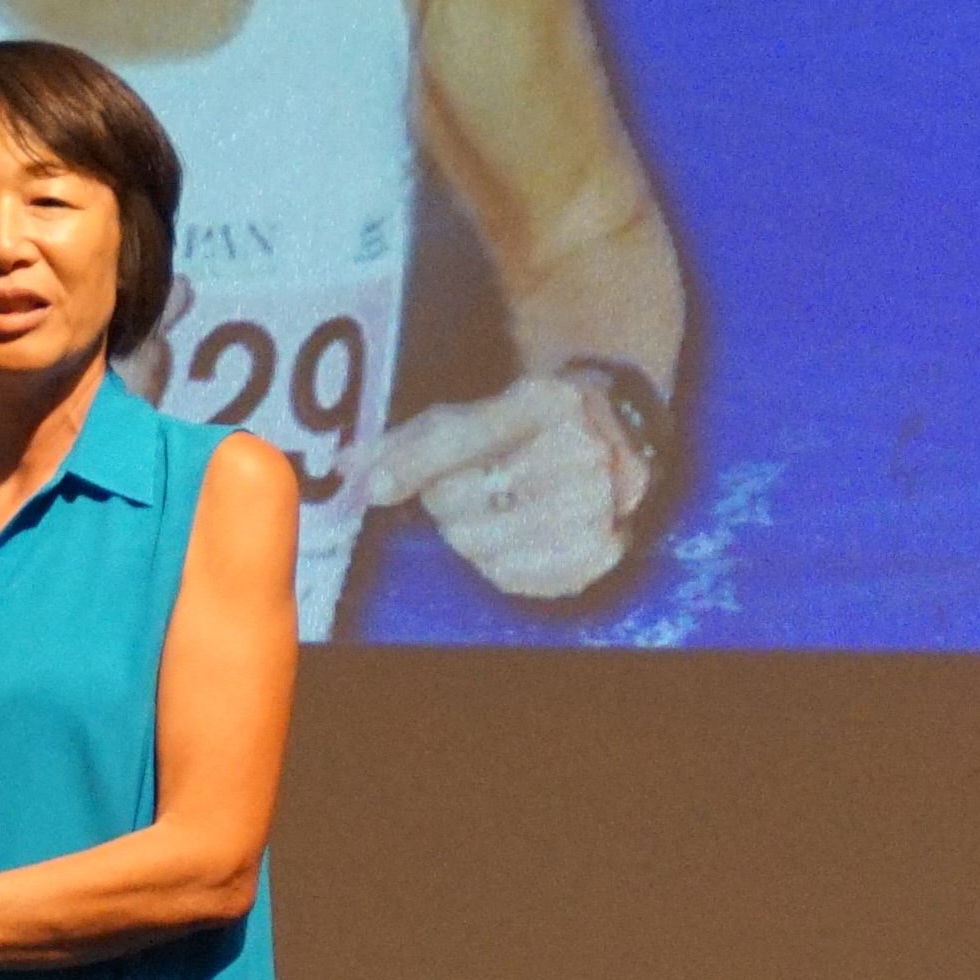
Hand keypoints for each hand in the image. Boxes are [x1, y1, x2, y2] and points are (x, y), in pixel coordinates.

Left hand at [365, 368, 653, 599]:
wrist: (630, 437)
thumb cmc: (543, 423)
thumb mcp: (491, 406)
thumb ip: (418, 436)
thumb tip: (350, 465)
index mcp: (549, 403)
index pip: (466, 438)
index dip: (412, 465)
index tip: (373, 486)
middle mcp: (581, 452)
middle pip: (464, 497)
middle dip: (445, 498)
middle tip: (464, 487)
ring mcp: (596, 507)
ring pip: (481, 543)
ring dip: (468, 532)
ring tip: (493, 510)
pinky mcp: (599, 553)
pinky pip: (512, 576)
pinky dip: (497, 561)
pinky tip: (514, 535)